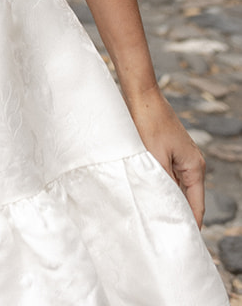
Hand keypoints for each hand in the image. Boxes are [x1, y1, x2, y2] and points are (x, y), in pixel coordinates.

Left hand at [127, 87, 204, 225]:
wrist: (141, 94)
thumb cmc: (148, 123)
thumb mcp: (154, 158)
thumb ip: (162, 184)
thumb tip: (165, 206)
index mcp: (194, 167)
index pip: (197, 206)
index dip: (190, 225)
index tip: (181, 243)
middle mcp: (193, 164)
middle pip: (189, 199)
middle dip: (178, 214)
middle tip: (164, 235)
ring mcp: (182, 157)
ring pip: (178, 188)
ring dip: (168, 199)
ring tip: (155, 218)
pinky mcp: (169, 151)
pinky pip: (169, 176)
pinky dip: (162, 186)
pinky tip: (149, 193)